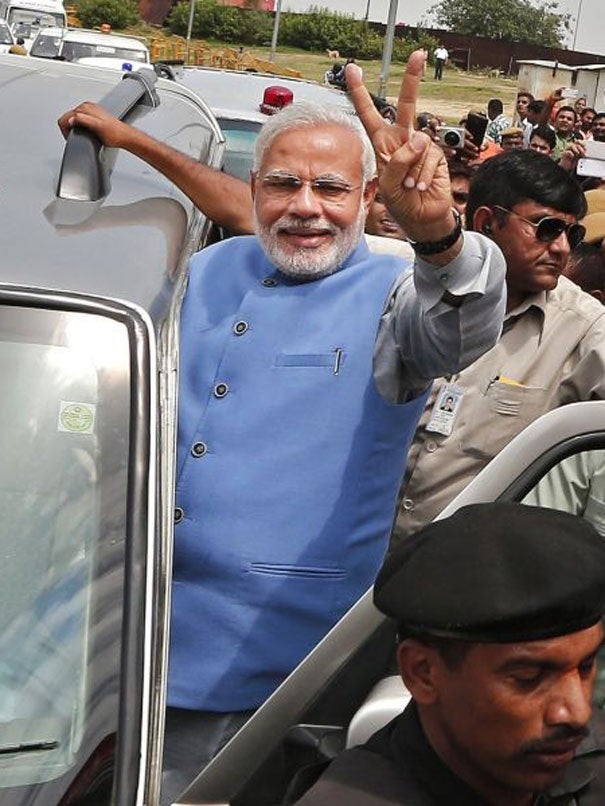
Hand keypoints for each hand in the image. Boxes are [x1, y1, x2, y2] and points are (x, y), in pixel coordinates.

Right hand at [58, 101, 134, 148]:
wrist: (125, 136)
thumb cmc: (114, 134)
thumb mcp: (97, 128)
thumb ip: (83, 121)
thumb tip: (72, 119)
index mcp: (85, 108)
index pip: (65, 117)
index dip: (65, 129)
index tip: (70, 136)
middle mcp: (87, 106)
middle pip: (68, 117)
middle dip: (68, 128)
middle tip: (74, 137)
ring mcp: (91, 110)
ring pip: (73, 118)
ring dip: (73, 127)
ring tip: (80, 135)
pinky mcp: (94, 115)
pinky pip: (80, 119)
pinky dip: (79, 125)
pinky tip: (86, 131)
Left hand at [346, 50, 454, 242]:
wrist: (422, 219)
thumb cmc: (400, 203)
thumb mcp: (388, 185)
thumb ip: (397, 161)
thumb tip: (419, 138)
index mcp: (383, 145)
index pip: (370, 115)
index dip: (360, 94)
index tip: (353, 71)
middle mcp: (402, 141)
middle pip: (406, 106)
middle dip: (412, 80)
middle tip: (418, 54)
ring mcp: (420, 148)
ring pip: (417, 144)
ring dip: (411, 170)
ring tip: (408, 186)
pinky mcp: (436, 156)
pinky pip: (429, 158)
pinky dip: (423, 175)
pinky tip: (420, 186)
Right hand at [559, 139, 585, 171]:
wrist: (568, 168)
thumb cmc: (574, 162)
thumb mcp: (580, 157)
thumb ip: (583, 153)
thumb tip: (586, 151)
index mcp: (576, 147)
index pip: (579, 142)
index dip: (582, 143)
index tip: (586, 147)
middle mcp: (572, 147)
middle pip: (576, 143)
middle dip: (581, 148)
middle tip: (583, 153)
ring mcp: (567, 150)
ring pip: (572, 145)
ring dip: (576, 149)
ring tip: (578, 154)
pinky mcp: (563, 154)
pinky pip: (567, 151)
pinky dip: (571, 153)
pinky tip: (573, 156)